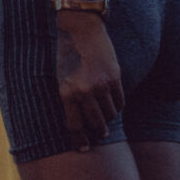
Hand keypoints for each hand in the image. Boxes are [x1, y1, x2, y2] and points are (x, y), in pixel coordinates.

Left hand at [55, 13, 123, 150]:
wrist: (81, 30)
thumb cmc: (65, 55)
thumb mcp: (60, 79)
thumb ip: (68, 99)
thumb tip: (79, 122)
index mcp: (66, 93)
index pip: (75, 126)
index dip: (80, 140)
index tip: (84, 149)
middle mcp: (84, 91)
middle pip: (95, 123)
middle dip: (98, 133)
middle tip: (100, 136)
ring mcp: (102, 84)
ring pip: (110, 114)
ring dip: (108, 120)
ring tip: (105, 121)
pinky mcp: (115, 76)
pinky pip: (120, 102)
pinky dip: (117, 107)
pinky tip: (113, 108)